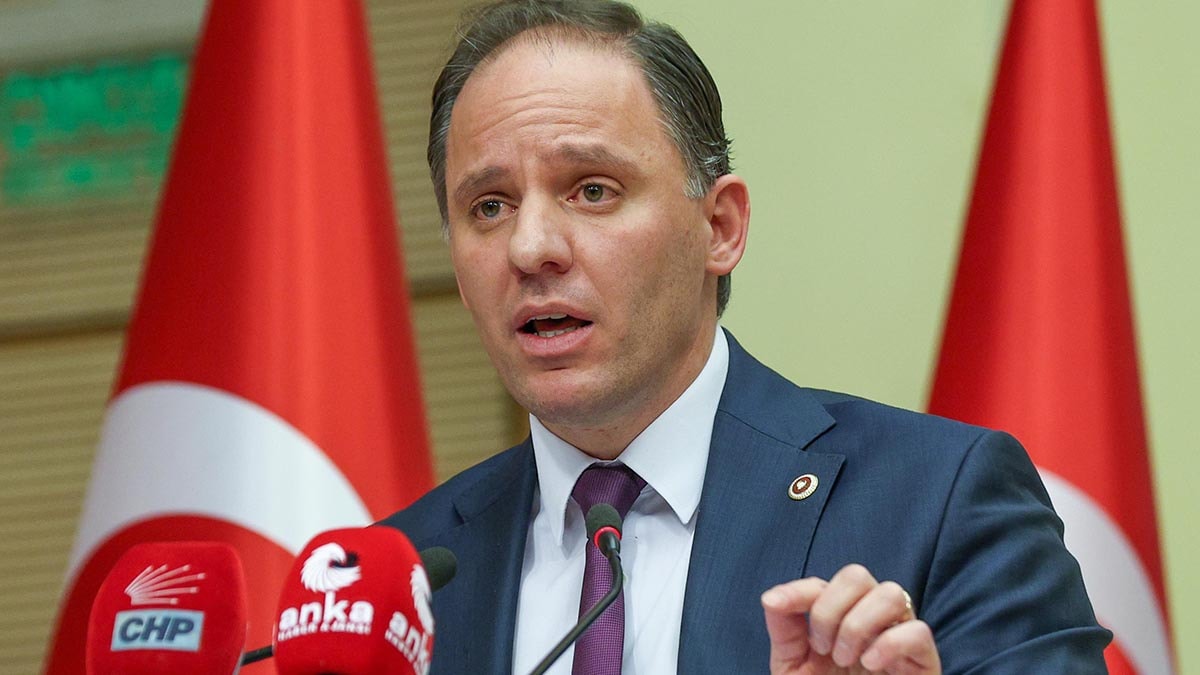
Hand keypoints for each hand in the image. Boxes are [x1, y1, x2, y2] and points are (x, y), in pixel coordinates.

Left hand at [761, 564, 939, 673]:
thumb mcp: (793, 667)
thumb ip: (784, 630)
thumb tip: (771, 597)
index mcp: (840, 619)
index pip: (824, 583)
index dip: (798, 590)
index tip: (777, 606)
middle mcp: (872, 622)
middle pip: (858, 575)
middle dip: (832, 608)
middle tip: (824, 649)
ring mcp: (899, 639)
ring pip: (892, 593)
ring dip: (859, 624)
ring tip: (846, 659)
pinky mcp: (924, 662)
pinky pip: (919, 631)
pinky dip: (890, 643)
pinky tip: (871, 664)